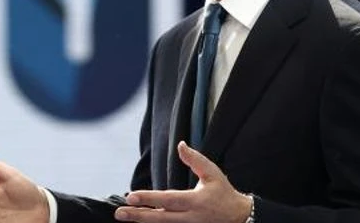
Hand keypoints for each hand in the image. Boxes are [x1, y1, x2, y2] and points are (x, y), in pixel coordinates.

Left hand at [116, 141, 251, 222]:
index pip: (168, 200)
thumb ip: (195, 160)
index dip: (149, 198)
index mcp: (196, 201)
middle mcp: (190, 218)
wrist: (240, 218)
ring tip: (124, 217)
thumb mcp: (213, 173)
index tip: (131, 196)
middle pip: (160, 218)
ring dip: (142, 222)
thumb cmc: (224, 194)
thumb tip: (180, 145)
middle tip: (120, 212)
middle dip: (138, 216)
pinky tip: (139, 222)